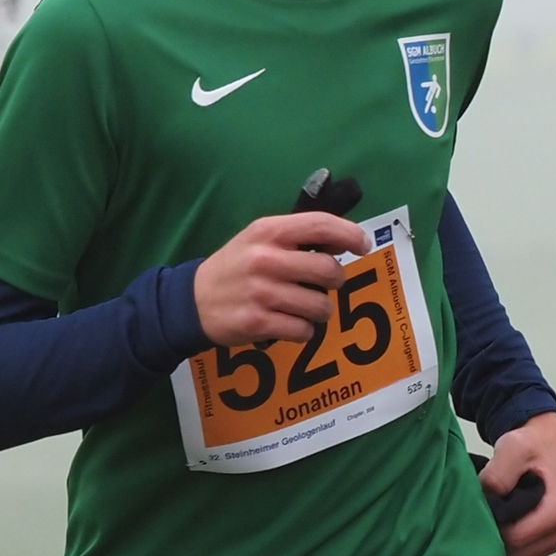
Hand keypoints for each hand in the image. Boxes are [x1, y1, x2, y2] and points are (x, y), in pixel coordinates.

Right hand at [190, 211, 367, 348]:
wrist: (192, 300)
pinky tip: (288, 324)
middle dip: (336, 281)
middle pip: (329, 271)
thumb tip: (340, 246)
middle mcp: (265, 259)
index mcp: (267, 231)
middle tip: (325, 285)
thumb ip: (295, 238)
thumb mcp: (258, 239)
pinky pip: (303, 330)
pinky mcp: (258, 323)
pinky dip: (303, 331)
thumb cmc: (235, 266)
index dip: (350, 234)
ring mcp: (261, 293)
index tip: (363, 246)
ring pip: (320, 306)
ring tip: (303, 308)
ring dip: (320, 310)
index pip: (320, 225)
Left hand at [483, 414, 555, 555]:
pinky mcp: (543, 540)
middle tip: (472, 517)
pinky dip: (502, 543)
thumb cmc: (531, 443)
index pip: (514, 539)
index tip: (472, 511)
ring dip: (496, 543)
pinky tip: (490, 524)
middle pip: (515, 554)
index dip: (489, 528)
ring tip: (482, 518)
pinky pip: (518, 553)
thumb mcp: (514, 448)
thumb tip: (486, 500)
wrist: (544, 440)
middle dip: (491, 539)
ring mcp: (552, 538)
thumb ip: (499, 474)